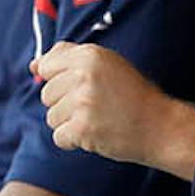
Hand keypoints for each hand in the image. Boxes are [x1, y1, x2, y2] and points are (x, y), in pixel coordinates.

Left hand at [32, 43, 194, 177]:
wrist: (161, 126)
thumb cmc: (131, 95)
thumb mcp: (105, 64)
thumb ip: (68, 58)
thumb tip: (33, 66)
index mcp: (88, 54)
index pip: (47, 66)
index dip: (60, 81)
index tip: (81, 88)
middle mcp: (83, 74)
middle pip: (46, 94)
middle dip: (66, 104)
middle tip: (96, 106)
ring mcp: (82, 101)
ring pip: (51, 117)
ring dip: (70, 123)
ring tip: (98, 119)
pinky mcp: (82, 128)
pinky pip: (59, 137)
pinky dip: (74, 141)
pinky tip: (96, 133)